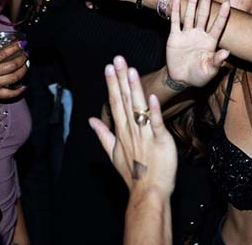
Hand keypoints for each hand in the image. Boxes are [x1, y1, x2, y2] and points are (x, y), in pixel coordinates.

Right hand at [0, 40, 27, 110]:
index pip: (4, 53)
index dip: (15, 47)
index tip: (22, 43)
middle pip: (13, 64)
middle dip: (22, 57)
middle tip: (26, 53)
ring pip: (15, 77)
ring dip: (23, 70)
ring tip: (26, 64)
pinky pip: (11, 94)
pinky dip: (19, 90)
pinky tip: (24, 85)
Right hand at [89, 55, 176, 194]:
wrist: (147, 191)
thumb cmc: (132, 173)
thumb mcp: (113, 153)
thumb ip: (103, 134)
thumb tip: (90, 119)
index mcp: (121, 131)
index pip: (114, 102)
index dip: (112, 84)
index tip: (109, 67)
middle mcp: (131, 130)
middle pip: (124, 100)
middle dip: (120, 79)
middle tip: (118, 60)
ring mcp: (145, 135)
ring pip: (138, 108)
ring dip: (134, 89)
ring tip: (131, 70)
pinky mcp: (160, 141)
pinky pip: (156, 123)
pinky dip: (154, 111)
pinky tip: (152, 97)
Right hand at [166, 0, 230, 87]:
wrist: (181, 79)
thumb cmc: (199, 75)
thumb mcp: (210, 71)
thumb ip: (217, 61)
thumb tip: (227, 52)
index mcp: (211, 42)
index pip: (218, 25)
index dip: (223, 14)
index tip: (228, 2)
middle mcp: (200, 34)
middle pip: (204, 13)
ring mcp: (187, 34)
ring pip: (191, 13)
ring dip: (193, 0)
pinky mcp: (175, 37)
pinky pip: (175, 21)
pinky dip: (176, 10)